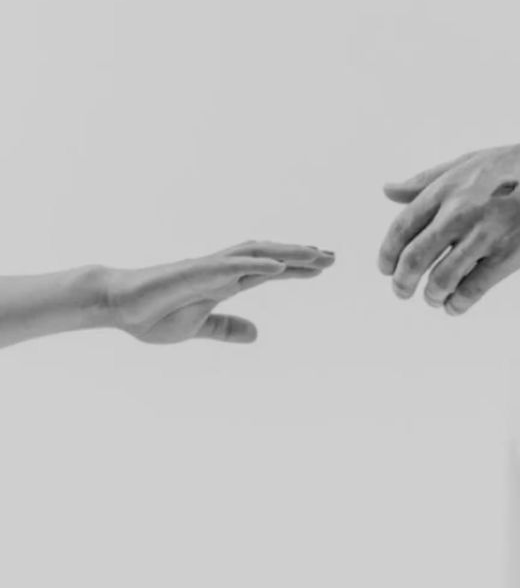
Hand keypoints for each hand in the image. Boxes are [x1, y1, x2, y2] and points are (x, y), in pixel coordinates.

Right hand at [105, 242, 334, 343]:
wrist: (119, 305)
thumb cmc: (153, 315)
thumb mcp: (198, 328)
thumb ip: (226, 328)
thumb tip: (257, 334)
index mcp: (224, 283)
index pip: (269, 271)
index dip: (296, 268)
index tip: (322, 267)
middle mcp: (223, 270)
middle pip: (270, 256)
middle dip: (301, 255)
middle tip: (333, 257)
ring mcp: (211, 268)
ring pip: (257, 253)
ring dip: (288, 252)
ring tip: (316, 255)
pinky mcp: (197, 271)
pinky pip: (233, 264)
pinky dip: (259, 262)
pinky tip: (281, 264)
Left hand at [379, 113, 519, 315]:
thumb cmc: (519, 164)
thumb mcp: (469, 161)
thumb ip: (427, 180)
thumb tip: (388, 190)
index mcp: (447, 188)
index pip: (401, 227)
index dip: (387, 253)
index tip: (385, 268)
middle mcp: (460, 211)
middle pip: (414, 259)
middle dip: (402, 283)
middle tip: (402, 292)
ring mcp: (485, 234)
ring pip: (440, 279)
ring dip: (432, 296)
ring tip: (434, 298)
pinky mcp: (511, 255)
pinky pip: (473, 290)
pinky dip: (458, 304)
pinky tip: (456, 305)